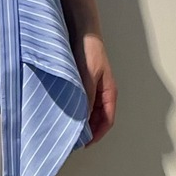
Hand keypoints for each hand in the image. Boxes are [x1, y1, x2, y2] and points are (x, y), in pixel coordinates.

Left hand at [72, 28, 116, 143]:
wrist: (82, 32)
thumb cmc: (90, 52)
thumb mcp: (88, 77)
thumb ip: (86, 98)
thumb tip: (83, 119)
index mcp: (109, 92)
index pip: (107, 120)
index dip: (98, 134)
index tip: (86, 143)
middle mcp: (102, 92)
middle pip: (98, 118)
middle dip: (89, 130)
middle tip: (74, 139)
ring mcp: (93, 88)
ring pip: (89, 111)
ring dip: (82, 120)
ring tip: (68, 129)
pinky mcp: (83, 83)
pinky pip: (82, 102)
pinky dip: (76, 109)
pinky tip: (65, 112)